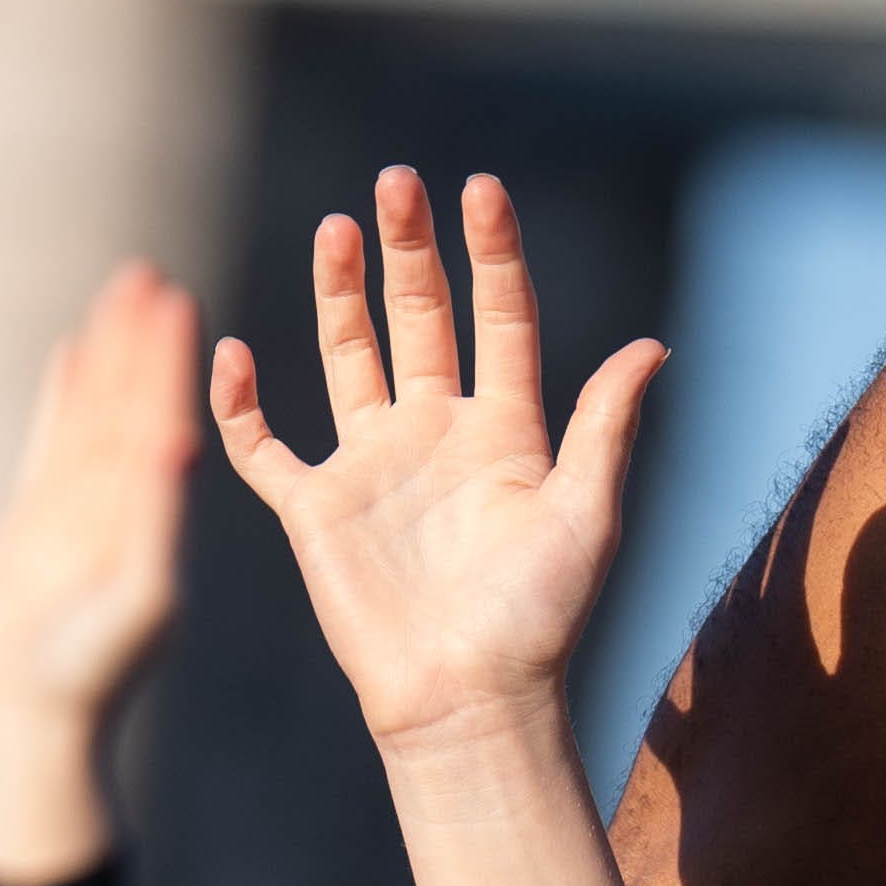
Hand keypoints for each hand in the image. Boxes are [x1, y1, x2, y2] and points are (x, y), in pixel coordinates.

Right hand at [0, 261, 205, 885]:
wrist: (30, 721)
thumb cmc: (89, 679)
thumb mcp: (137, 598)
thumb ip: (155, 523)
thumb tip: (180, 444)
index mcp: (159, 520)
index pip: (167, 424)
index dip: (174, 366)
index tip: (186, 307)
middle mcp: (128, 507)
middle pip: (134, 404)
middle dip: (144, 343)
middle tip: (154, 276)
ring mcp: (83, 512)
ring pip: (95, 413)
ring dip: (109, 355)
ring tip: (121, 290)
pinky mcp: (40, 524)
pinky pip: (55, 444)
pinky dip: (65, 398)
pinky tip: (74, 350)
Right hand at [213, 173, 663, 765]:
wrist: (466, 702)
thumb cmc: (536, 621)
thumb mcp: (586, 513)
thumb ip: (604, 426)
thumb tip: (653, 345)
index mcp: (505, 431)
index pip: (499, 319)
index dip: (492, 254)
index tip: (481, 190)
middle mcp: (436, 435)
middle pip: (420, 318)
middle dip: (409, 250)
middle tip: (397, 183)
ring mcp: (371, 467)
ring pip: (349, 356)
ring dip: (341, 293)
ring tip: (338, 228)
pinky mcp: (314, 511)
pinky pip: (261, 447)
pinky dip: (240, 404)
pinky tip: (232, 353)